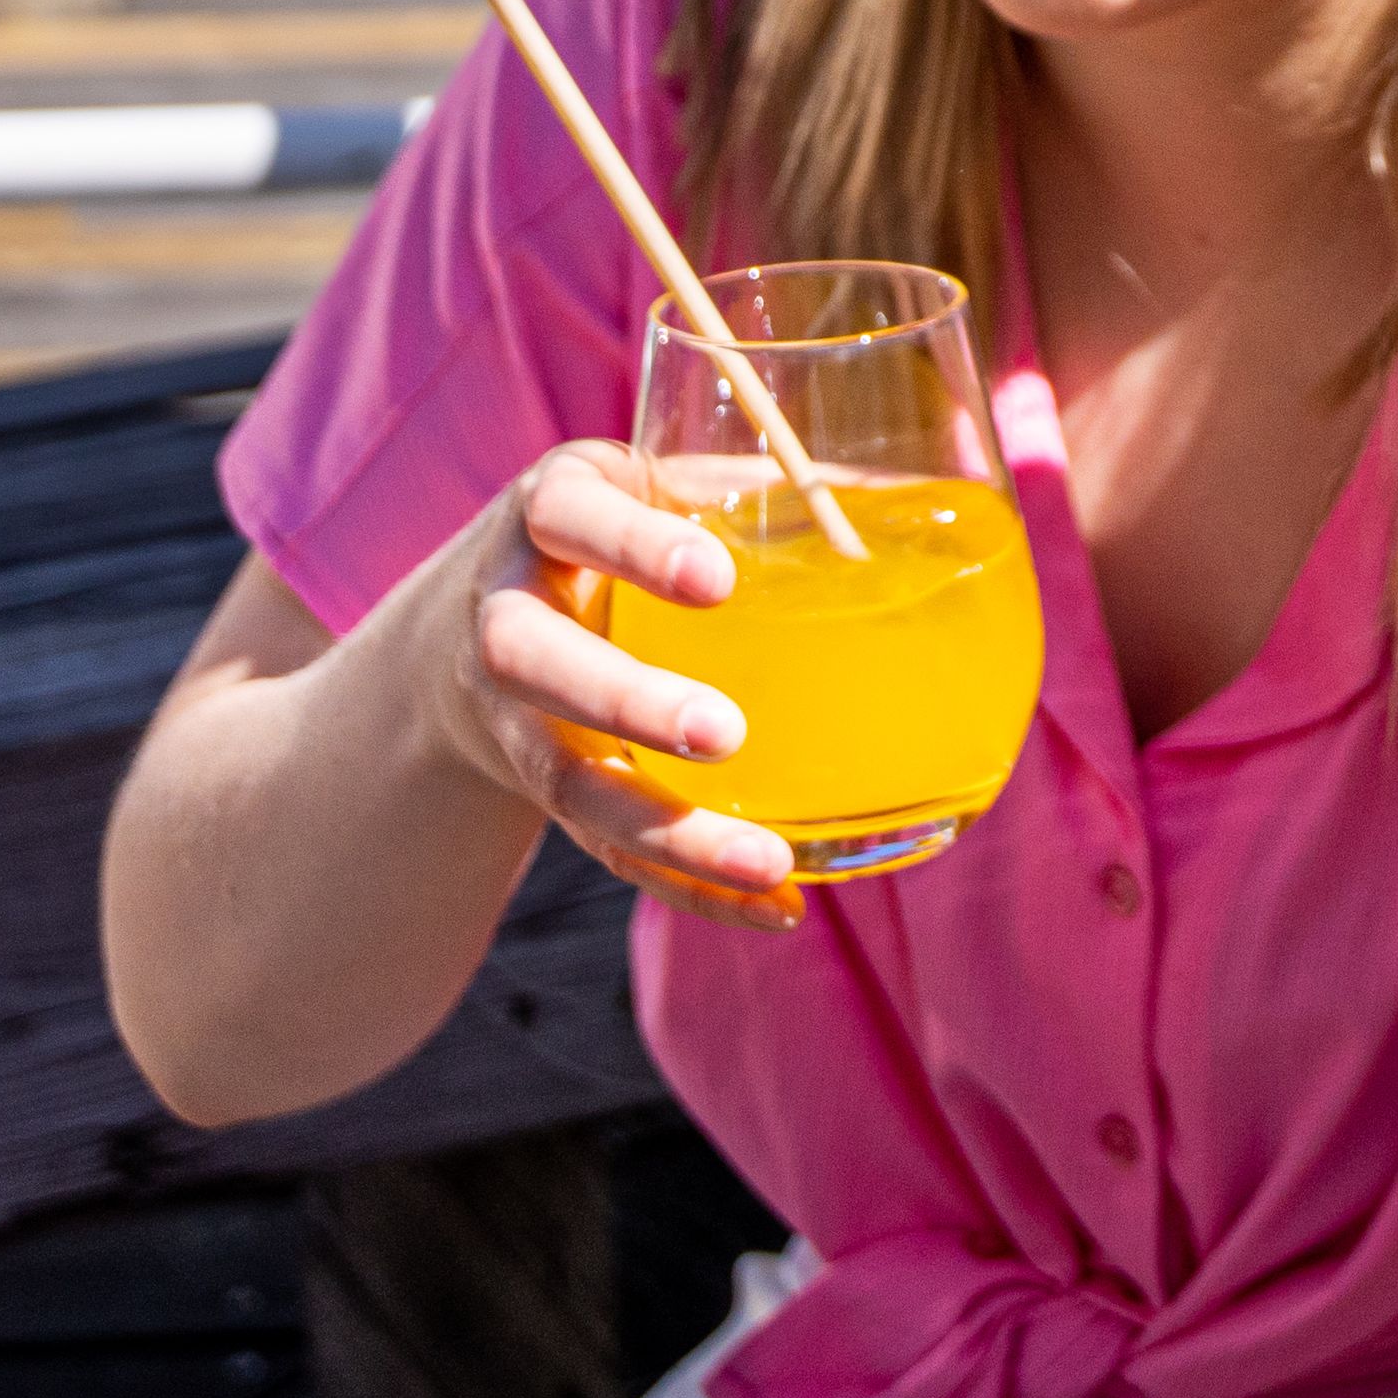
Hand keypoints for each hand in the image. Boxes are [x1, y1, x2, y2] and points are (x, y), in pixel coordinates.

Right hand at [393, 443, 811, 929]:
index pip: (571, 515)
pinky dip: (688, 884)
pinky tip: (772, 907)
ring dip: (663, 827)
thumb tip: (930, 499)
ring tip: (765, 860)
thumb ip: (766, 490)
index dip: (634, 546)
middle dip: (625, 700)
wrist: (467, 624)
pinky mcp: (542, 790)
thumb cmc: (614, 536)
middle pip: (532, 658)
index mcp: (549, 514)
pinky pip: (605, 848)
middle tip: (724, 734)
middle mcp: (507, 614)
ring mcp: (512, 714)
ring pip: (563, 778)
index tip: (717, 579)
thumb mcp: (664, 491)